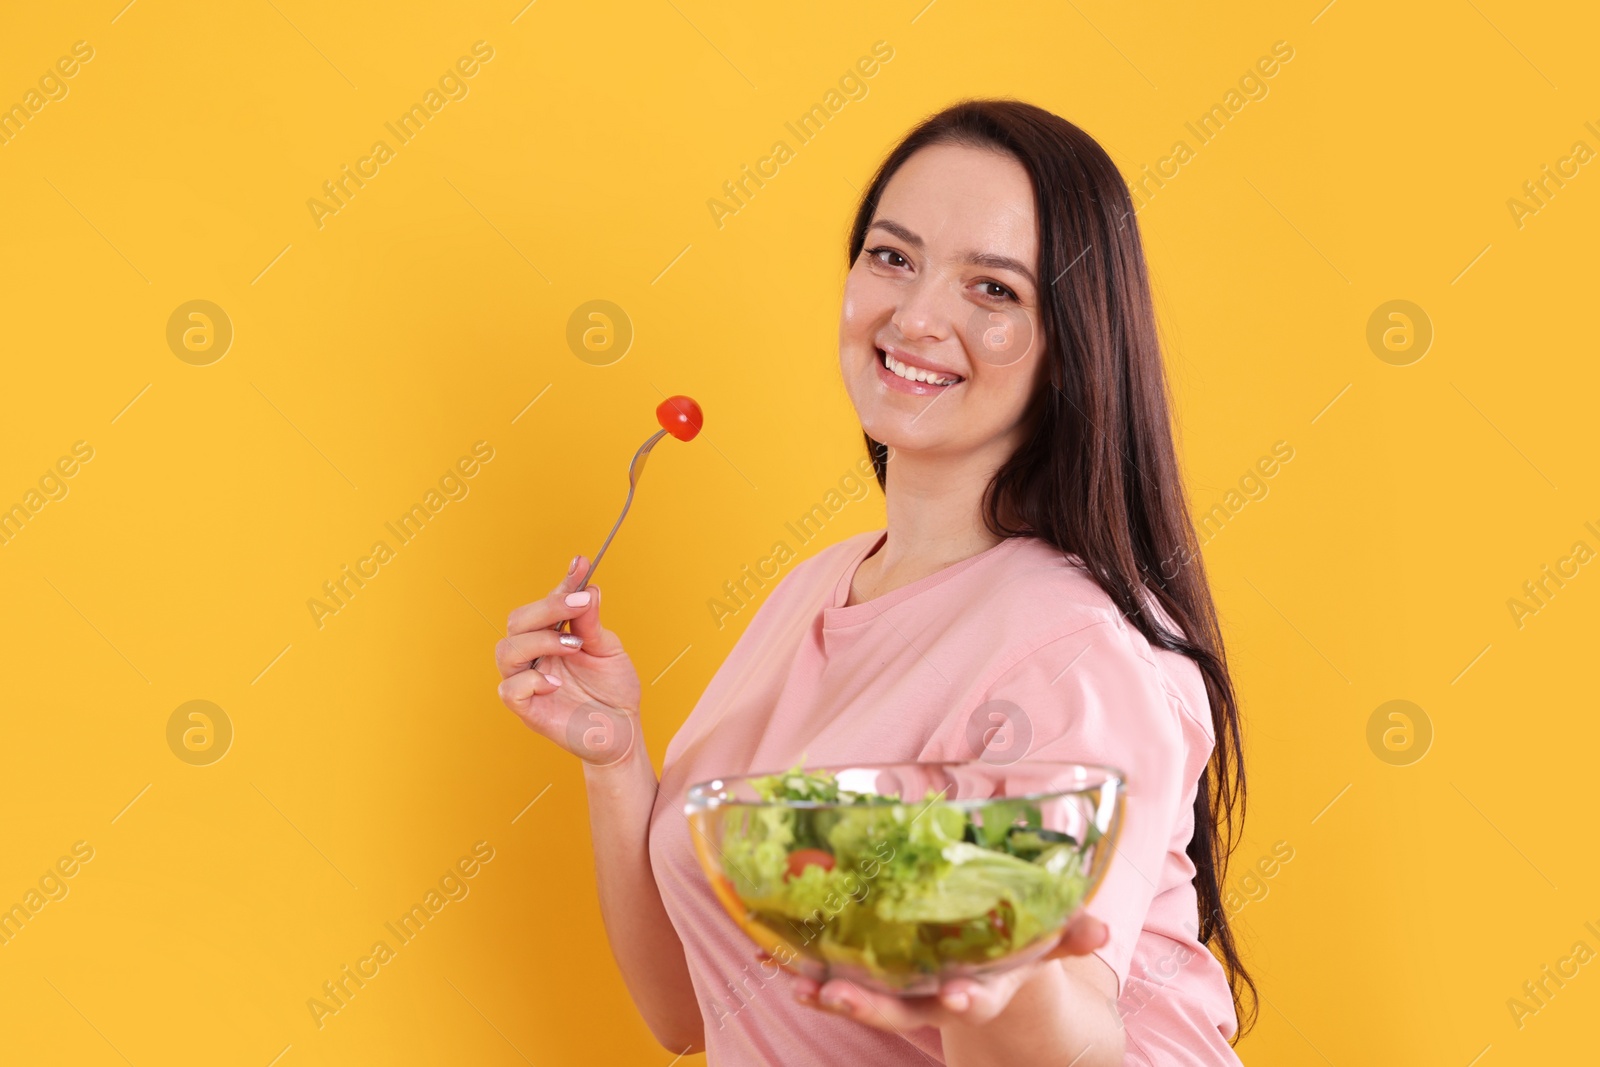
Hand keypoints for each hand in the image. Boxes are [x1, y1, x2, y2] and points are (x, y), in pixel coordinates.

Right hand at [495, 555, 642, 763]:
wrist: (624, 732)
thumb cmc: (613, 690)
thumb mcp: (608, 650)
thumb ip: (592, 622)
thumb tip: (587, 587)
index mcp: (551, 636)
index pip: (546, 604)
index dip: (561, 584)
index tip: (581, 565)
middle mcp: (535, 656)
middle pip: (517, 621)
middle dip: (548, 608)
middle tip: (580, 605)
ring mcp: (528, 682)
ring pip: (506, 651)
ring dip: (540, 641)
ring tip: (574, 645)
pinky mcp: (527, 710)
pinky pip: (509, 690)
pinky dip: (531, 681)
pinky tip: (557, 683)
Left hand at [781, 912, 1108, 1031]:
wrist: (982, 972)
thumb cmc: (1010, 946)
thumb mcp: (1043, 940)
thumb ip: (1068, 933)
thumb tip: (1101, 930)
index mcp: (981, 984)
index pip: (975, 997)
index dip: (966, 998)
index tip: (958, 999)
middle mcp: (935, 996)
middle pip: (900, 1008)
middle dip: (870, 1006)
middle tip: (837, 996)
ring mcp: (902, 993)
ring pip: (864, 999)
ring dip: (829, 994)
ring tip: (797, 983)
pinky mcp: (873, 979)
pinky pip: (837, 978)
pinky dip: (808, 970)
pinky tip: (776, 956)